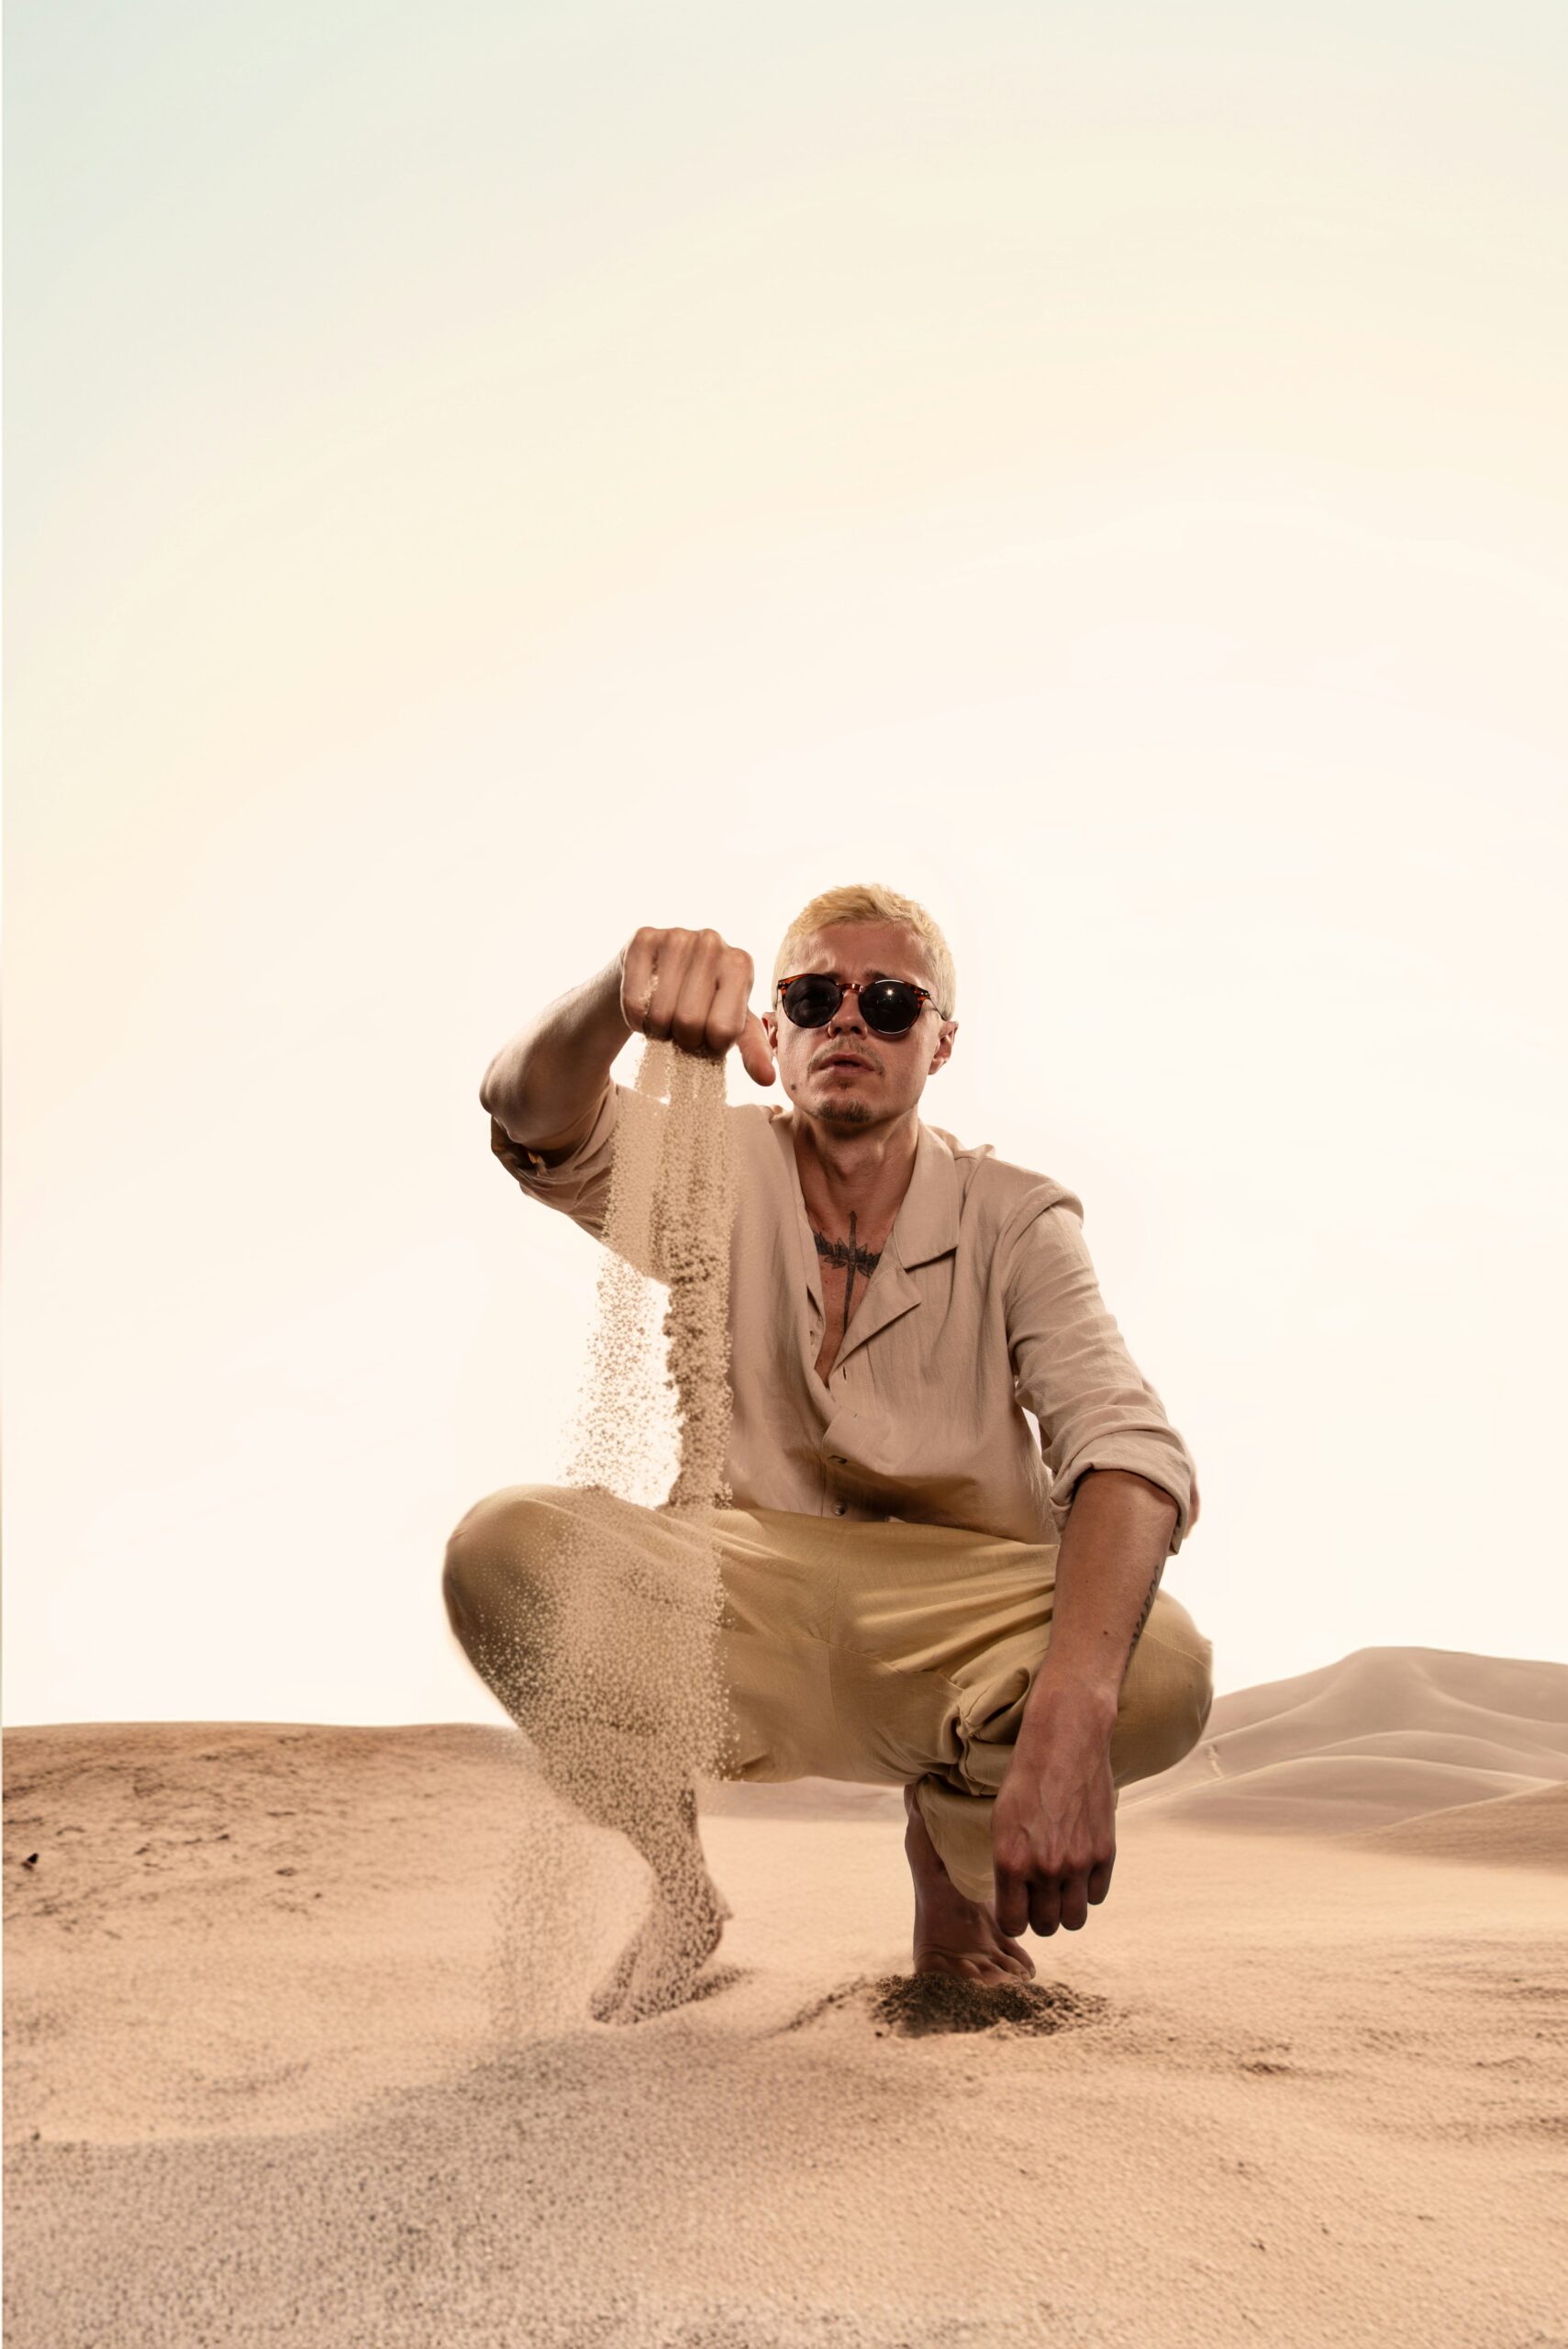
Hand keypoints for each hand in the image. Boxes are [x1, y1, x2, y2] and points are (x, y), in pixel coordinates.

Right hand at [620, 927, 774, 1086]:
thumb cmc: (702, 1004)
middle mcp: (712, 942)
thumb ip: (753, 1050)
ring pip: (659, 1014)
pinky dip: (636, 1019)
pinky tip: (645, 1009)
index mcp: (741, 963)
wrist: (658, 976)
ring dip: (658, 1030)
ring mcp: (676, 936)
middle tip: (683, 1030)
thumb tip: (767, 1079)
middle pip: (689, 1022)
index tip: (708, 1037)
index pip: (723, 1031)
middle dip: (683, 1039)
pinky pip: (633, 1002)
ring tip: (665, 1019)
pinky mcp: (642, 939)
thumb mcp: (731, 1025)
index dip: (710, 1046)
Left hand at [990, 1693, 1116, 1936]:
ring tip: (1059, 1888)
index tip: (1014, 1908)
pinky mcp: (1105, 1854)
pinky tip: (1079, 1867)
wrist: (1065, 1742)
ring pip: (1075, 1919)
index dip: (1012, 1918)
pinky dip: (1088, 1889)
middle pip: (1046, 1926)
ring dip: (1066, 1909)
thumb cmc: (1026, 1779)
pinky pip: (1098, 1896)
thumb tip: (1013, 1901)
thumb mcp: (1001, 1821)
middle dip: (1039, 1916)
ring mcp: (1078, 1863)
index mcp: (1011, 1861)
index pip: (1012, 1923)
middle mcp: (1045, 1869)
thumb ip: (1008, 1866)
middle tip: (1037, 1897)